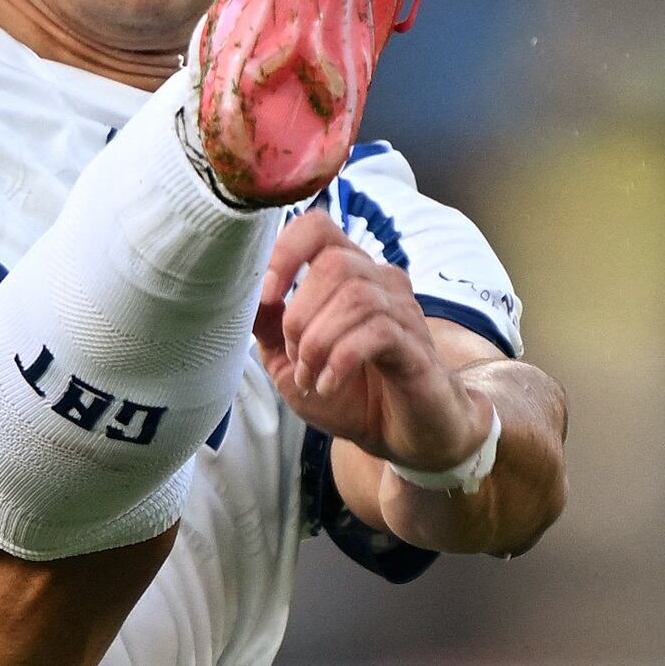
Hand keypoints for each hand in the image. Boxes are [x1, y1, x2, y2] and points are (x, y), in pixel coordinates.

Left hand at [253, 213, 486, 472]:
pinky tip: (329, 384)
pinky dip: (340, 360)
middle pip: (334, 262)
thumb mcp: (292, 362)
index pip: (319, 226)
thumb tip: (248, 294)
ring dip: (318, 343)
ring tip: (311, 376)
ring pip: (355, 296)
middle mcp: (380, 282)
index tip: (267, 295)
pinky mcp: (416, 347)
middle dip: (300, 315)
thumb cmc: (350, 395)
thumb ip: (270, 326)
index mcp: (348, 275)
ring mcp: (403, 312)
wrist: (400, 438)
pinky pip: (378, 332)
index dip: (286, 251)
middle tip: (296, 358)